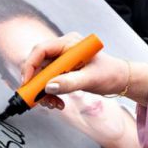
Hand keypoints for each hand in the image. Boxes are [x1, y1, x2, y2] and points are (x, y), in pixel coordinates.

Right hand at [21, 33, 147, 106]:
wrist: (120, 80)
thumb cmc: (110, 74)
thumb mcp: (91, 79)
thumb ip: (70, 83)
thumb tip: (48, 87)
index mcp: (69, 43)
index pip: (41, 50)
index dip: (30, 66)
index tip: (27, 84)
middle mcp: (63, 49)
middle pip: (38, 64)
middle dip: (36, 84)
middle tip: (39, 100)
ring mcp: (62, 60)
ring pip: (41, 76)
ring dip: (43, 92)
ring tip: (54, 105)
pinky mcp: (63, 71)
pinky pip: (48, 82)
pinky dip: (49, 94)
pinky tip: (58, 103)